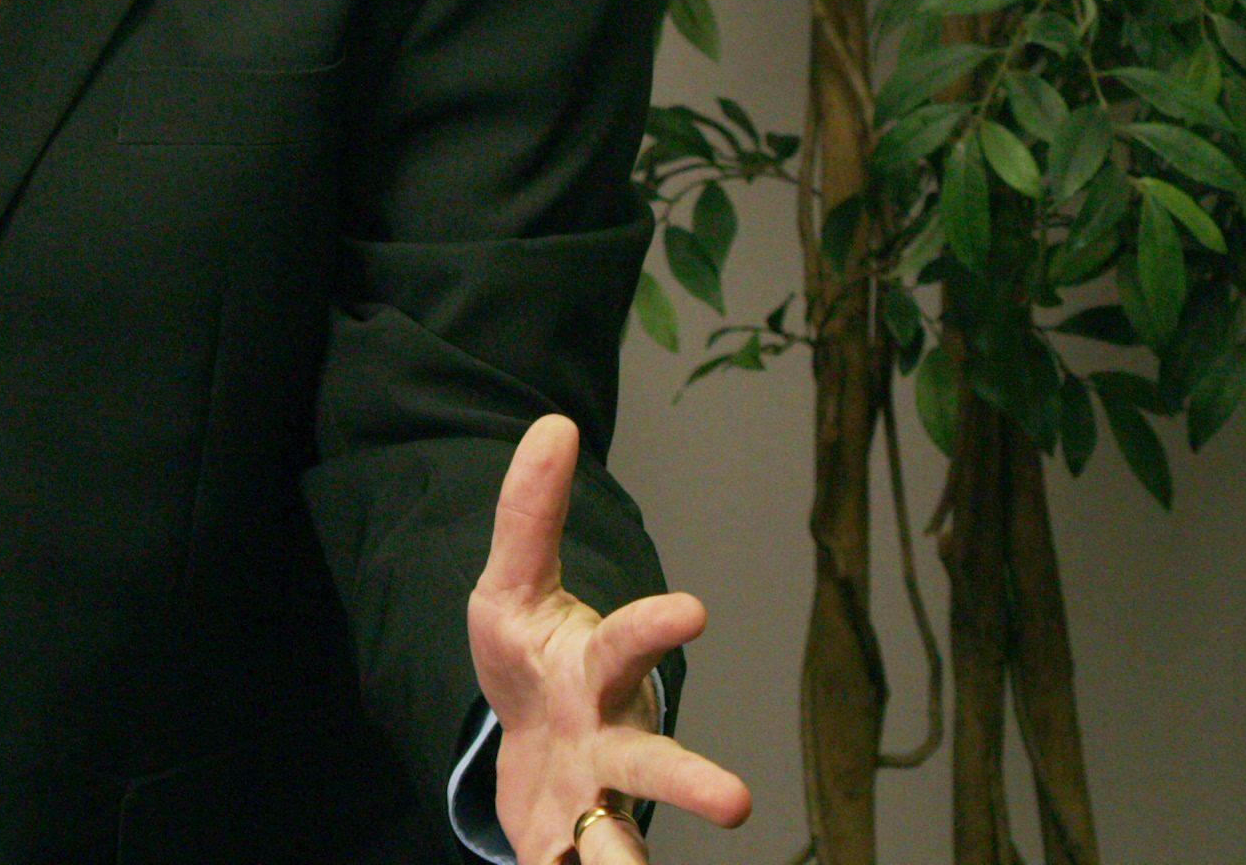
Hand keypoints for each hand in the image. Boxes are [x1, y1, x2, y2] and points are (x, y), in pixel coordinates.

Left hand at [471, 414, 750, 862]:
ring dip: (626, 858)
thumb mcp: (509, 585)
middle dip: (688, 779)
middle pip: (652, 761)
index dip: (656, 625)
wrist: (521, 747)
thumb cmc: (531, 662)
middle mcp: (611, 739)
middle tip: (735, 802)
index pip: (629, 642)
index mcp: (598, 669)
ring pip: (619, 837)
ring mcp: (591, 799)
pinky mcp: (562, 846)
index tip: (692, 612)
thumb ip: (531, 513)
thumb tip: (553, 424)